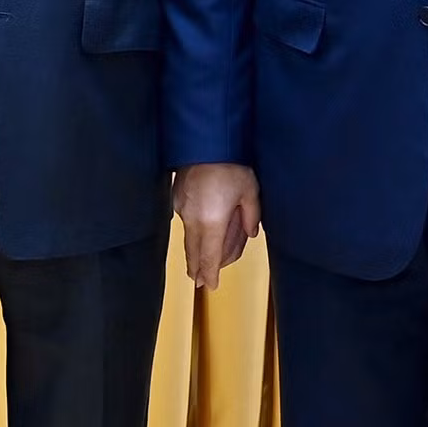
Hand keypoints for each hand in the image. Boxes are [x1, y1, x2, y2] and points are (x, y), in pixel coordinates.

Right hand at [172, 163, 260, 289]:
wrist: (205, 141)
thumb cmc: (231, 164)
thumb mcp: (250, 191)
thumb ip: (251, 216)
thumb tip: (251, 234)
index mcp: (212, 222)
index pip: (209, 257)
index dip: (210, 274)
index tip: (210, 286)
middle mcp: (193, 219)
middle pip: (193, 252)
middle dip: (197, 269)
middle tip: (199, 281)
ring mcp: (181, 209)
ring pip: (188, 238)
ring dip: (194, 252)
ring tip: (196, 264)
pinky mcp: (176, 198)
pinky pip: (184, 221)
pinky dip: (192, 231)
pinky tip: (198, 231)